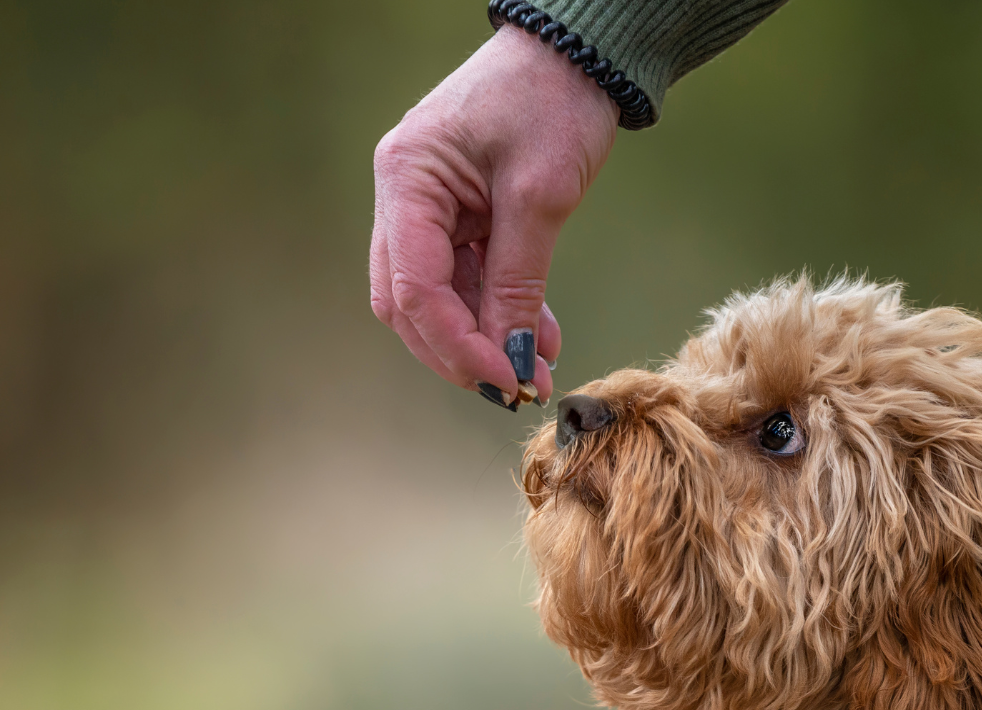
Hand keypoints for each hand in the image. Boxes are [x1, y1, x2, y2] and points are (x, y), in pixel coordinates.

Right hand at [371, 24, 618, 403]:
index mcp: (407, 179)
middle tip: (514, 385)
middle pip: (409, 303)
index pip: (414, 288)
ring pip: (438, 297)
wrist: (578, 51)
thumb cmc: (555, 101)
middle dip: (460, 351)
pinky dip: (499, 308)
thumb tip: (512, 359)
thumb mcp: (541, 196)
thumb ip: (518, 282)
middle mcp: (403, 195)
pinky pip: (467, 277)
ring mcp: (427, 205)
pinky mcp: (457, 213)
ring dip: (485, 336)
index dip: (457, 345)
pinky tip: (540, 333)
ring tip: (539, 362)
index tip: (507, 379)